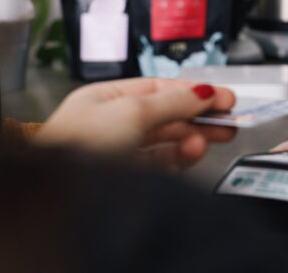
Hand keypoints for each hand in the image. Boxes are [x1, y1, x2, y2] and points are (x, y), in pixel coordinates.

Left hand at [34, 78, 236, 169]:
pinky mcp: (124, 180)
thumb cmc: (76, 147)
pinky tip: (194, 152)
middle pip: (165, 115)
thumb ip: (173, 101)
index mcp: (103, 99)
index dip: (193, 91)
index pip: (158, 88)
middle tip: (229, 118)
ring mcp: (117, 153)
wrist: (58, 199)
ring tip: (217, 136)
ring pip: (165, 141)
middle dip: (199, 115)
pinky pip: (160, 164)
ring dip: (193, 137)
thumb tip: (204, 92)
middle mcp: (109, 123)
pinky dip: (180, 157)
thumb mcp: (133, 111)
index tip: (223, 96)